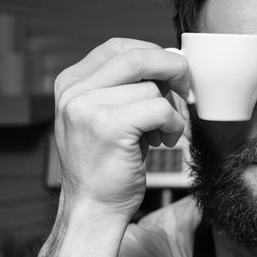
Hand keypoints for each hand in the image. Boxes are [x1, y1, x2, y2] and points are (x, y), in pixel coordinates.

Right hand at [53, 38, 188, 220]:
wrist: (93, 209)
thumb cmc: (107, 166)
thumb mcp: (106, 117)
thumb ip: (126, 87)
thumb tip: (170, 61)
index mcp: (71, 83)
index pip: (119, 47)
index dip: (153, 55)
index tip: (171, 74)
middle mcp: (74, 92)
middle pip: (137, 56)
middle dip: (172, 69)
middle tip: (185, 90)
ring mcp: (87, 108)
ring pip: (152, 88)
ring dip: (170, 111)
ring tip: (159, 135)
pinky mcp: (108, 127)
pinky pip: (159, 109)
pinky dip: (172, 124)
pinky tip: (163, 141)